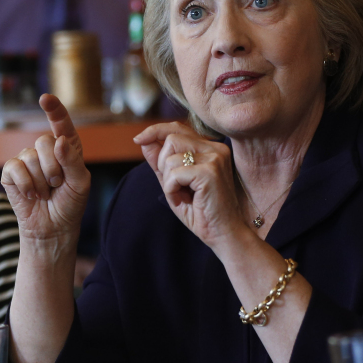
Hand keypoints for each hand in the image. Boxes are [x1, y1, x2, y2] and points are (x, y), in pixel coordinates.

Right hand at [1, 94, 90, 242]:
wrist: (53, 227)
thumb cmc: (71, 203)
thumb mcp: (80, 183)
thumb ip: (72, 161)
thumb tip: (59, 140)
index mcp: (68, 147)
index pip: (61, 124)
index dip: (54, 109)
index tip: (45, 98)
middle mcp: (46, 150)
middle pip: (44, 141)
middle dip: (53, 167)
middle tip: (57, 184)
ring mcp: (27, 159)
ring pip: (29, 156)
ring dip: (40, 180)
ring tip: (45, 192)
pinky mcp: (11, 172)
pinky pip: (14, 168)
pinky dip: (26, 184)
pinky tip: (31, 195)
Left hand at [134, 121, 248, 248]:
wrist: (223, 234)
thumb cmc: (202, 211)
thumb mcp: (175, 183)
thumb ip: (161, 162)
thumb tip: (144, 140)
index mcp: (211, 148)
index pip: (178, 128)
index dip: (156, 131)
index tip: (138, 139)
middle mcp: (216, 148)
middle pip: (171, 138)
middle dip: (162, 164)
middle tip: (174, 186)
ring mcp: (215, 158)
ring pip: (171, 157)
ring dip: (168, 180)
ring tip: (183, 195)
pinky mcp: (210, 172)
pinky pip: (175, 173)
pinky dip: (172, 189)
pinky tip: (185, 200)